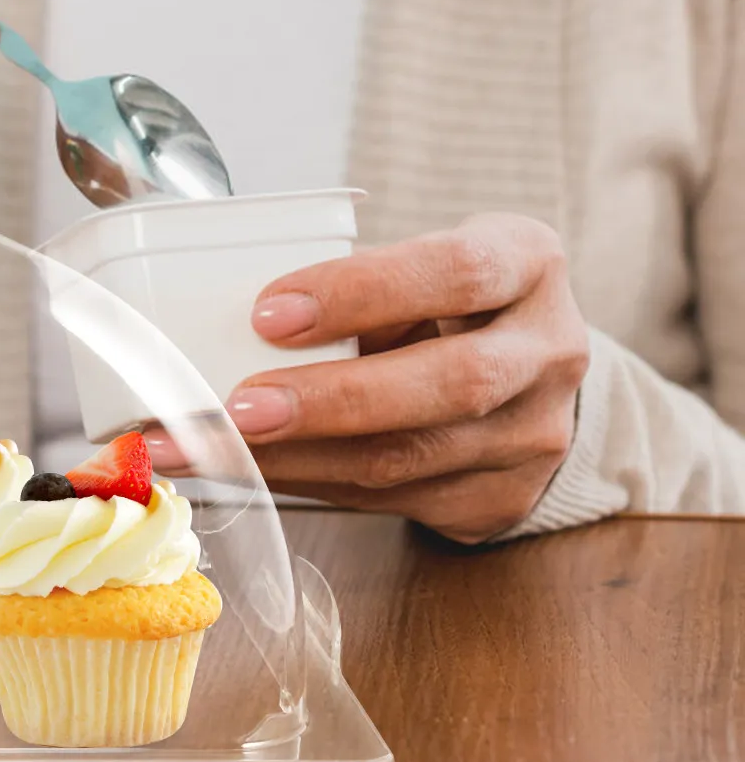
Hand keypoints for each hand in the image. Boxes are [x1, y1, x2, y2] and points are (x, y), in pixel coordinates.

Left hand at [226, 214, 590, 542]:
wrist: (526, 369)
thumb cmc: (444, 296)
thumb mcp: (418, 261)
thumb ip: (352, 283)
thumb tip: (225, 315)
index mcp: (528, 263)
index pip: (455, 272)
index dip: (361, 291)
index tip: (268, 312)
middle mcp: (549, 351)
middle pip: (451, 382)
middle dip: (332, 398)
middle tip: (238, 405)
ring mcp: (537, 435)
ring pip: (412, 458)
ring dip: (298, 458)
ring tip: (211, 447)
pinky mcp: (502, 498)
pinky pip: (392, 500)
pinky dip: (307, 484)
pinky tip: (248, 470)